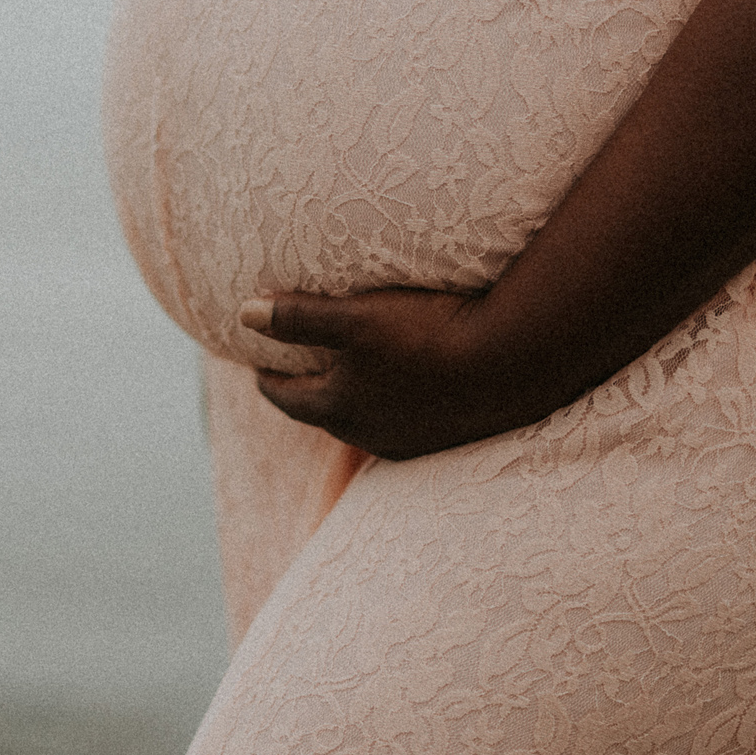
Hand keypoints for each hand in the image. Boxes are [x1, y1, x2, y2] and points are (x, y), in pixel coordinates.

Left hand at [242, 288, 545, 461]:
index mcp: (340, 408)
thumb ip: (297, 318)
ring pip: (368, 423)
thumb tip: (243, 313)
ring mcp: (413, 441)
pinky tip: (407, 392)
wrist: (512, 362)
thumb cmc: (427, 334)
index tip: (259, 365)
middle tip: (299, 372)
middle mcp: (371, 434)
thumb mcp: (354, 318)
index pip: (288, 398)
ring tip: (351, 380)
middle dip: (308, 393)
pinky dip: (394, 407)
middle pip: (326, 414)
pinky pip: (407, 423)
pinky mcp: (450, 436)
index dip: (270, 379)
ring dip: (354, 403)